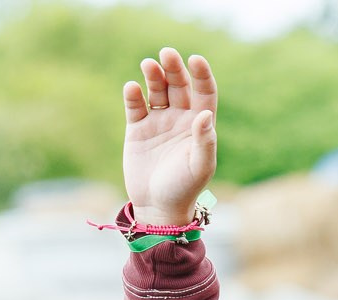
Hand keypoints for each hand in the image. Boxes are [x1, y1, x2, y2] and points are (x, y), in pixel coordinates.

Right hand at [122, 47, 217, 230]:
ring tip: (148, 65)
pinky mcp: (137, 128)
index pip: (204, 92)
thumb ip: (205, 140)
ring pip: (156, 90)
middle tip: (167, 54)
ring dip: (153, 75)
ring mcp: (158, 121)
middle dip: (173, 68)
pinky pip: (135, 106)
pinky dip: (133, 95)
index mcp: (199, 124)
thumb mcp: (200, 166)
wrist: (158, 208)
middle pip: (178, 85)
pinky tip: (132, 88)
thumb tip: (204, 114)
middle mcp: (180, 118)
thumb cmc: (184, 188)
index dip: (201, 75)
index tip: (196, 60)